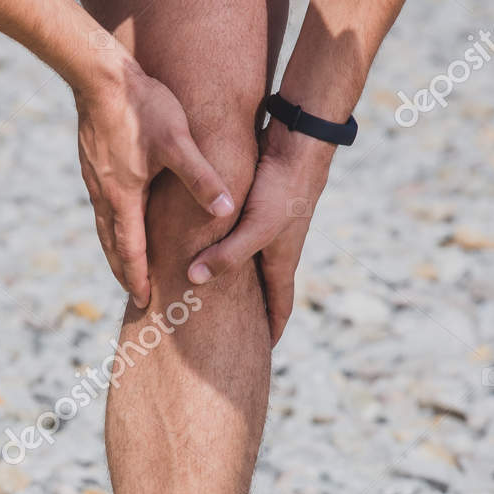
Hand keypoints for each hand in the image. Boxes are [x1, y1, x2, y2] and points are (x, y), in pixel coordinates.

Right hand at [75, 54, 233, 308]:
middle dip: (123, 271)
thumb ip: (202, 178)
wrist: (98, 75)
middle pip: (111, 244)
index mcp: (124, 197)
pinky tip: (117, 215)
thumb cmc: (141, 107)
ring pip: (103, 225)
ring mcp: (93, 178)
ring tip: (123, 263)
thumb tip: (227, 211)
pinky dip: (109, 223)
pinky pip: (100, 204)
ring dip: (113, 248)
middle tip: (133, 293)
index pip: (131, 250)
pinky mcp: (90, 163)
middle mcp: (104, 194)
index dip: (138, 277)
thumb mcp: (178, 142)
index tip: (144, 300)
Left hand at [188, 123, 334, 344]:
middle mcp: (277, 248)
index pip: (280, 307)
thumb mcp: (255, 227)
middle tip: (235, 333)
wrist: (299, 141)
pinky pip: (241, 238)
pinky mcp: (258, 206)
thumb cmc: (282, 188)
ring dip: (238, 282)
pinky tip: (210, 248)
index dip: (271, 331)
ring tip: (216, 297)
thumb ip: (227, 255)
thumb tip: (194, 280)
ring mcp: (270, 227)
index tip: (262, 352)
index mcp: (282, 261)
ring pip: (251, 264)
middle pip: (265, 290)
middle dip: (252, 313)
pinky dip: (227, 250)